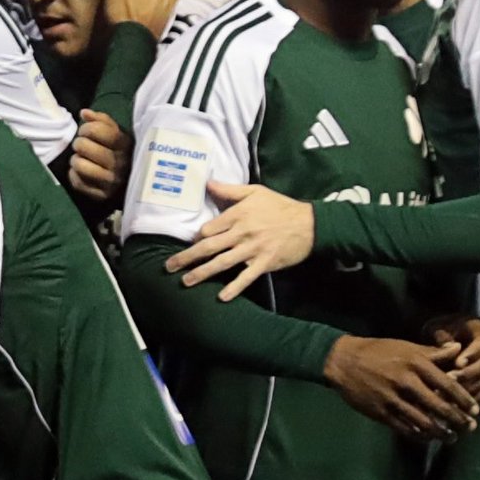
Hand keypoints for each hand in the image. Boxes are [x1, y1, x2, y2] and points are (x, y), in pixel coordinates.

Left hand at [67, 108, 130, 202]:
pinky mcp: (102, 195)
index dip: (86, 128)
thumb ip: (101, 120)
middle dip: (78, 143)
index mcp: (124, 145)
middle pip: (84, 147)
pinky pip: (78, 183)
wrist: (133, 182)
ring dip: (75, 160)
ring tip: (80, 159)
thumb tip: (83, 112)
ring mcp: (111, 181)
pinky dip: (74, 176)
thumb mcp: (116, 133)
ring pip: (80, 165)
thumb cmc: (119, 152)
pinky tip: (80, 172)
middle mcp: (120, 164)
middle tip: (81, 146)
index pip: (99, 131)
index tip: (85, 131)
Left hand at [164, 182, 313, 299]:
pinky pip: (246, 277)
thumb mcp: (255, 191)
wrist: (310, 223)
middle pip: (209, 247)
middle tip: (169, 266)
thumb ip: (229, 190)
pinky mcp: (265, 263)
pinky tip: (221, 297)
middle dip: (187, 257)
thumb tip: (207, 183)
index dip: (197, 237)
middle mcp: (242, 233)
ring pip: (222, 263)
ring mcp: (253, 249)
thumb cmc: (280, 206)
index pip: (209, 229)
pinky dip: (234, 288)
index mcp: (237, 215)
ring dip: (202, 273)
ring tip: (186, 282)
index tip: (190, 243)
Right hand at [323, 335, 479, 441]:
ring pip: (424, 421)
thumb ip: (433, 352)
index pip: (448, 385)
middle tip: (470, 428)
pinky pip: (406, 428)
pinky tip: (428, 437)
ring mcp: (393, 399)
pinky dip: (420, 435)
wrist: (344, 361)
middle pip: (440, 406)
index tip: (476, 409)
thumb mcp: (406, 347)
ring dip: (442, 432)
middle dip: (458, 420)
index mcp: (416, 363)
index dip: (465, 400)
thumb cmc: (378, 351)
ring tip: (452, 437)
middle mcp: (407, 382)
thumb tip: (458, 349)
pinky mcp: (382, 412)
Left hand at [425, 314, 479, 398]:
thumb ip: (443, 336)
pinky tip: (455, 404)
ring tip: (450, 393)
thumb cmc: (440, 328)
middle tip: (451, 379)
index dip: (472, 354)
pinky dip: (468, 398)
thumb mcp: (438, 327)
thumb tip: (449, 347)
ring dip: (468, 388)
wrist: (444, 335)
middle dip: (469, 373)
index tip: (458, 363)